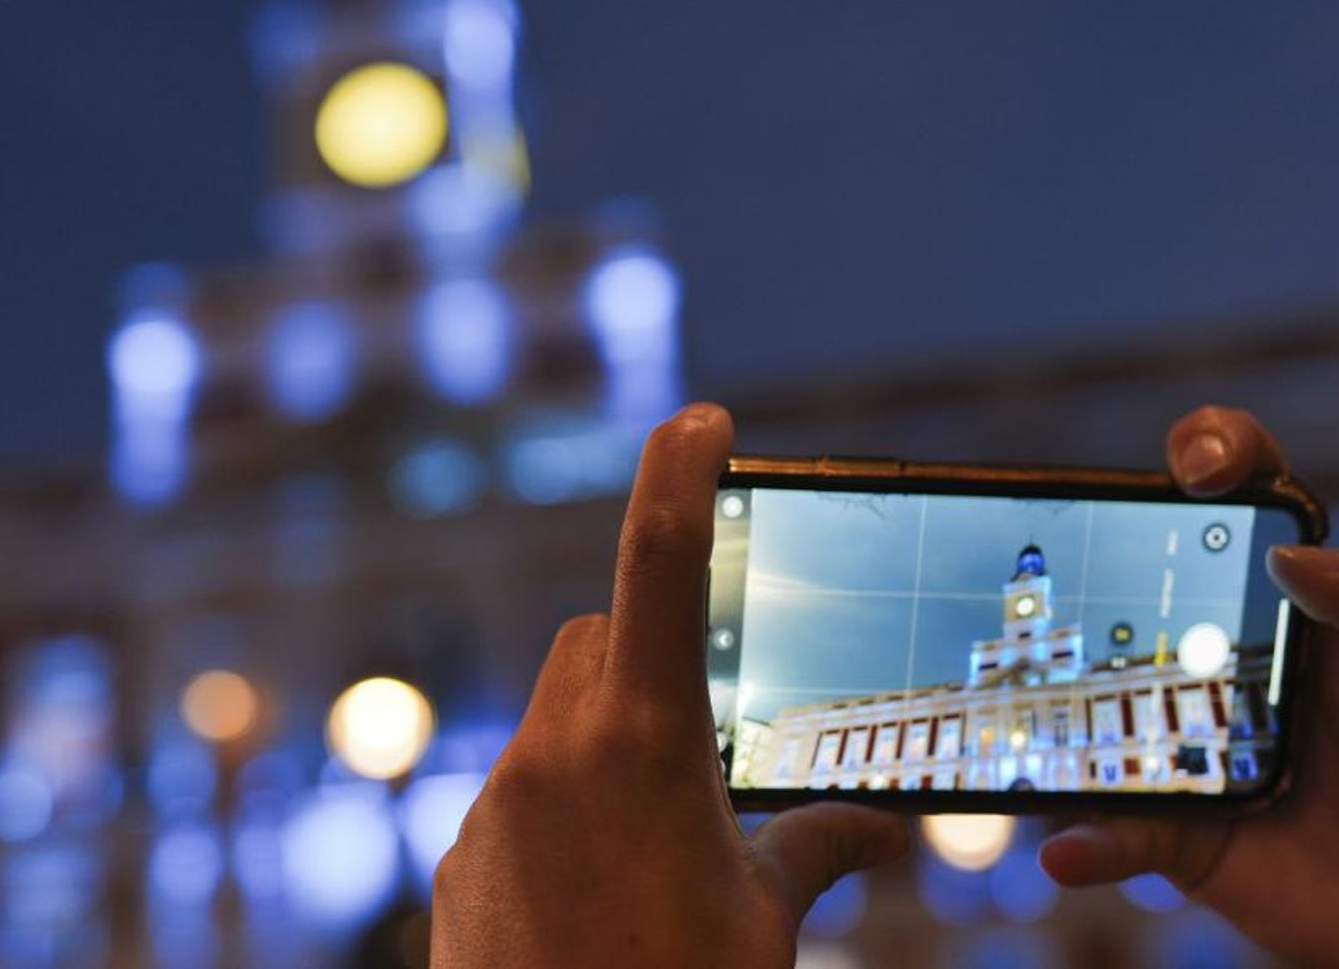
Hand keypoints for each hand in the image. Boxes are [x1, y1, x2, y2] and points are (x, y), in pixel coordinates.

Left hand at [432, 404, 910, 967]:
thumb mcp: (763, 923)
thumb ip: (816, 849)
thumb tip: (880, 827)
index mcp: (640, 746)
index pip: (658, 563)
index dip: (680, 473)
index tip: (702, 420)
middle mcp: (549, 757)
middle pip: (594, 642)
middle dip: (646, 656)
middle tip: (704, 727)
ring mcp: (490, 810)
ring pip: (552, 726)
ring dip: (604, 748)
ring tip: (659, 847)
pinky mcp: (458, 866)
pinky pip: (516, 800)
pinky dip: (561, 816)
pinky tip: (600, 899)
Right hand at [1040, 406, 1338, 966]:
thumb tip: (1294, 554)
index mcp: (1299, 607)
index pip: (1246, 504)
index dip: (1214, 455)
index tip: (1202, 468)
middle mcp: (1230, 662)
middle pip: (1139, 584)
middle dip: (1088, 554)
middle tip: (1064, 559)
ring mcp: (1193, 744)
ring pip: (1099, 705)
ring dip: (1056, 703)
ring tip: (1027, 705)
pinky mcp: (1179, 829)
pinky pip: (1115, 827)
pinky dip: (1087, 837)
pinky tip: (1071, 843)